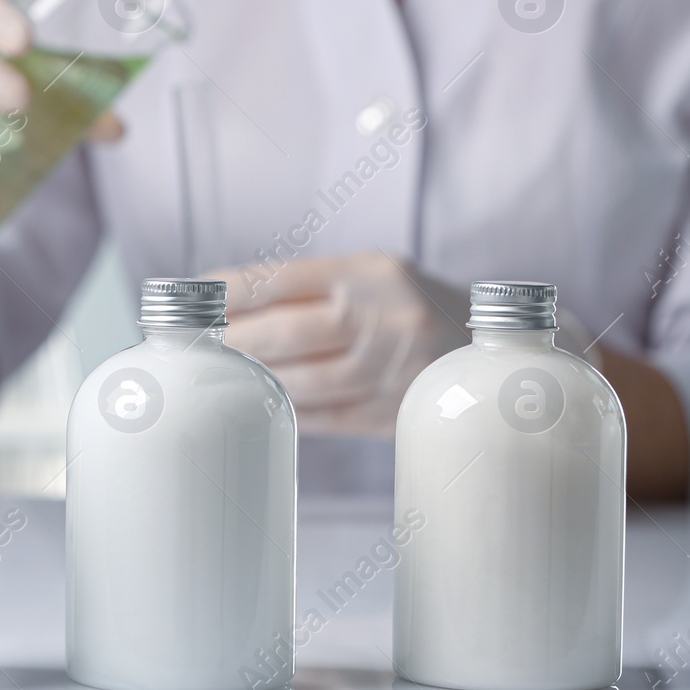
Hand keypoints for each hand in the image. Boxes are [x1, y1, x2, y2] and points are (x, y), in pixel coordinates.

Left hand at [204, 251, 470, 435]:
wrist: (494, 353)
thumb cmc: (413, 306)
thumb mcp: (375, 276)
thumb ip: (314, 288)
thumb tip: (227, 304)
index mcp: (371, 272)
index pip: (281, 279)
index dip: (230, 292)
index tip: (195, 301)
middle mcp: (385, 316)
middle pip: (286, 332)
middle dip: (232, 342)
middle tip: (198, 347)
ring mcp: (393, 369)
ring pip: (303, 381)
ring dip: (254, 381)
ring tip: (222, 377)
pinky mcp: (395, 413)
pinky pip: (326, 416)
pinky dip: (287, 410)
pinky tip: (260, 404)